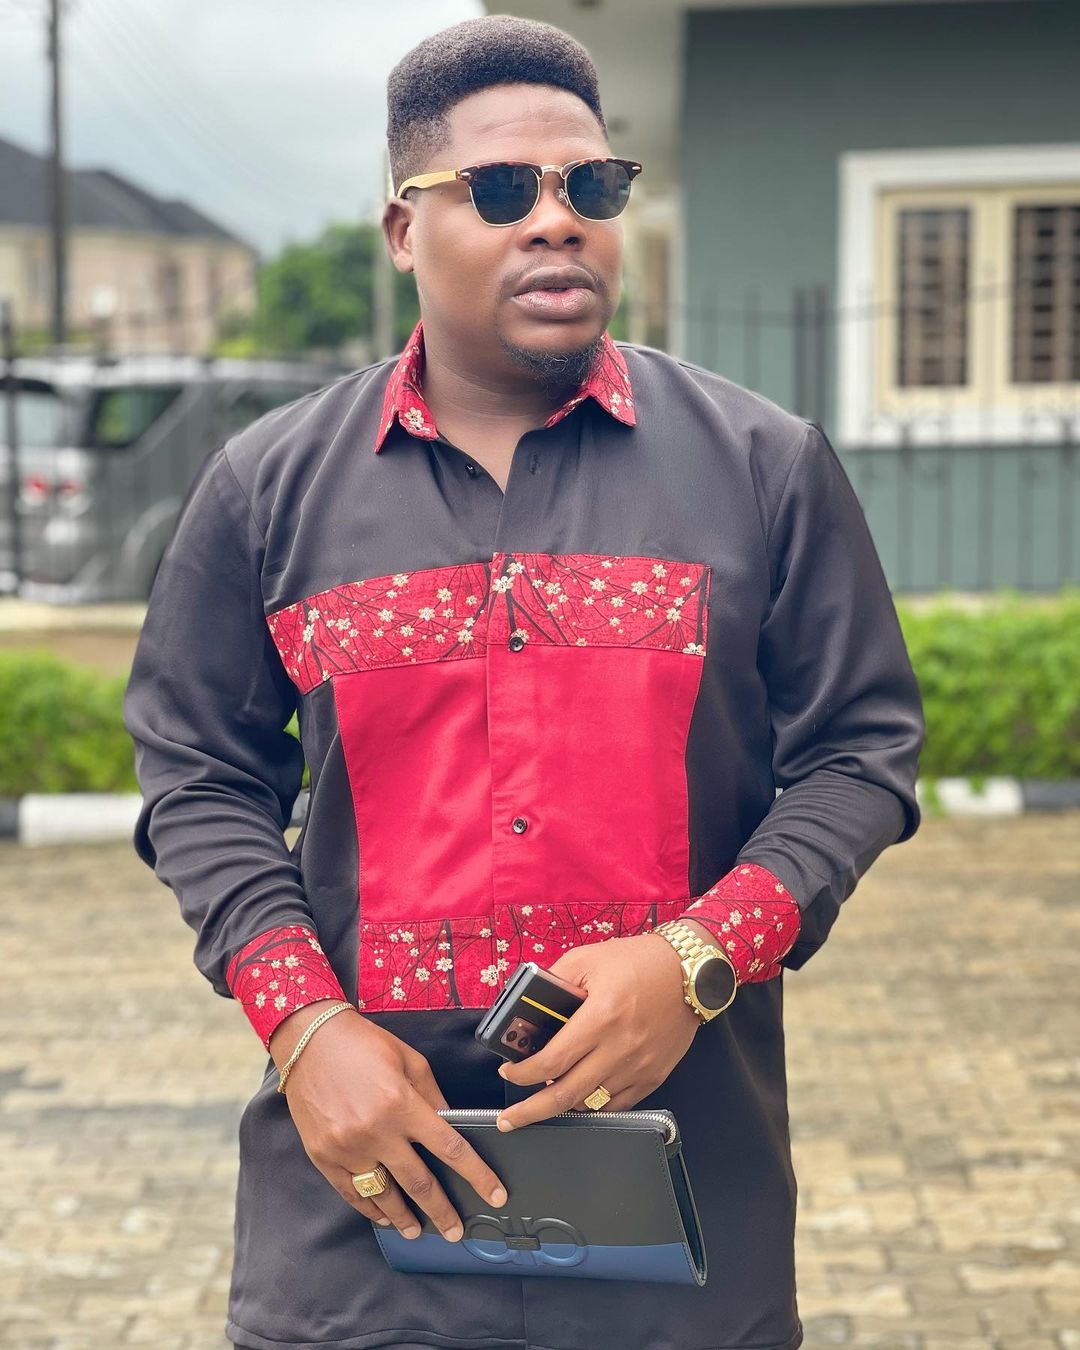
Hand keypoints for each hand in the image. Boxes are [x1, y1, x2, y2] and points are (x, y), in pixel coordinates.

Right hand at [269, 1003, 506, 1241]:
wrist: (310, 1041)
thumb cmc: (363, 1045)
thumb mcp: (409, 1060)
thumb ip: (432, 1096)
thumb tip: (451, 1125)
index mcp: (402, 1104)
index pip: (450, 1148)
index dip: (477, 1175)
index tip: (495, 1194)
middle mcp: (376, 1131)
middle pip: (419, 1182)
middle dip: (442, 1211)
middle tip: (455, 1231)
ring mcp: (347, 1148)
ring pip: (384, 1195)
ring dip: (405, 1218)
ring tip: (418, 1230)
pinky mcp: (323, 1156)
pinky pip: (352, 1193)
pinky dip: (371, 1209)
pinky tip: (384, 1215)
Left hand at [495, 933, 699, 1129]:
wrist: (690, 971)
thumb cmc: (638, 961)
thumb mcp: (587, 959)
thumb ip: (555, 982)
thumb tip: (528, 1007)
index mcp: (600, 1017)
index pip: (551, 1061)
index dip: (522, 1074)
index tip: (508, 1073)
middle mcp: (619, 1048)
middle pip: (565, 1095)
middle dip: (530, 1112)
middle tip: (509, 1121)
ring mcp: (639, 1067)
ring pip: (591, 1105)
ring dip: (562, 1109)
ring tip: (542, 1105)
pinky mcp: (654, 1076)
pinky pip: (618, 1105)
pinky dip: (594, 1106)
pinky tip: (580, 1101)